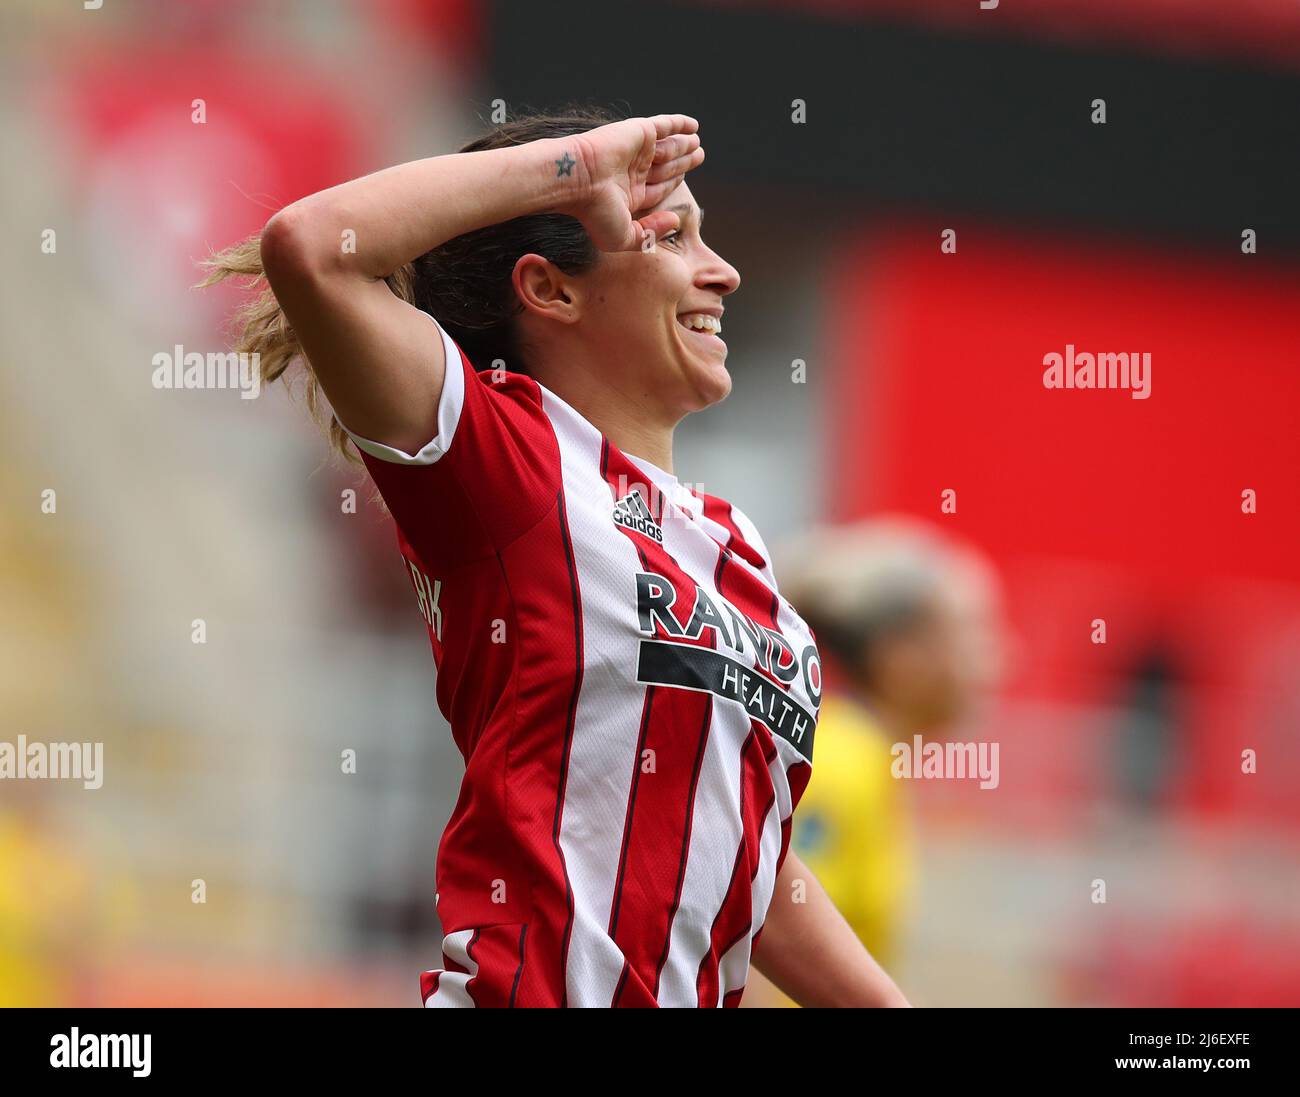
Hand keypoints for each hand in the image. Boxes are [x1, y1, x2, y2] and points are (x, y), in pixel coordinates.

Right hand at [557, 114, 704, 251]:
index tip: (683, 178)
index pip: (656, 188)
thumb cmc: (594, 212)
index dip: (671, 183)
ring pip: (668, 148)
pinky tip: (694, 126)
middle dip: (682, 162)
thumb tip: (675, 222)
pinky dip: (679, 124)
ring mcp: (635, 150)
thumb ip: (651, 233)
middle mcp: (631, 171)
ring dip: (683, 145)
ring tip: (698, 144)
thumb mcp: (623, 237)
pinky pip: (664, 126)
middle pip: (665, 167)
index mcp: (628, 194)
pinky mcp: (638, 132)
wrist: (576, 180)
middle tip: (699, 156)